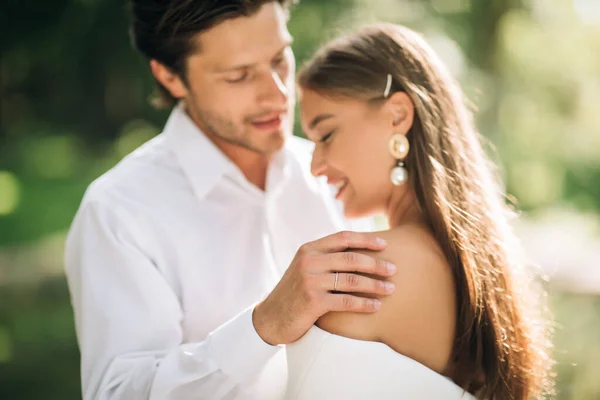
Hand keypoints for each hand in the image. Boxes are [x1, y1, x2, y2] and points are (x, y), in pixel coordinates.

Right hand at [253, 231, 396, 344]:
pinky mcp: (313, 301)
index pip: (343, 238)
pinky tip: (377, 306)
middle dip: (376, 263)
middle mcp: (309, 261)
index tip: (385, 244)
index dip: (366, 239)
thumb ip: (325, 258)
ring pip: (352, 280)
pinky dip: (365, 304)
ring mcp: (310, 281)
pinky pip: (347, 301)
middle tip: (394, 269)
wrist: (270, 319)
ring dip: (375, 285)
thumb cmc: (294, 294)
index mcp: (309, 249)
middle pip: (351, 258)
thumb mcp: (304, 268)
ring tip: (391, 289)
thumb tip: (358, 251)